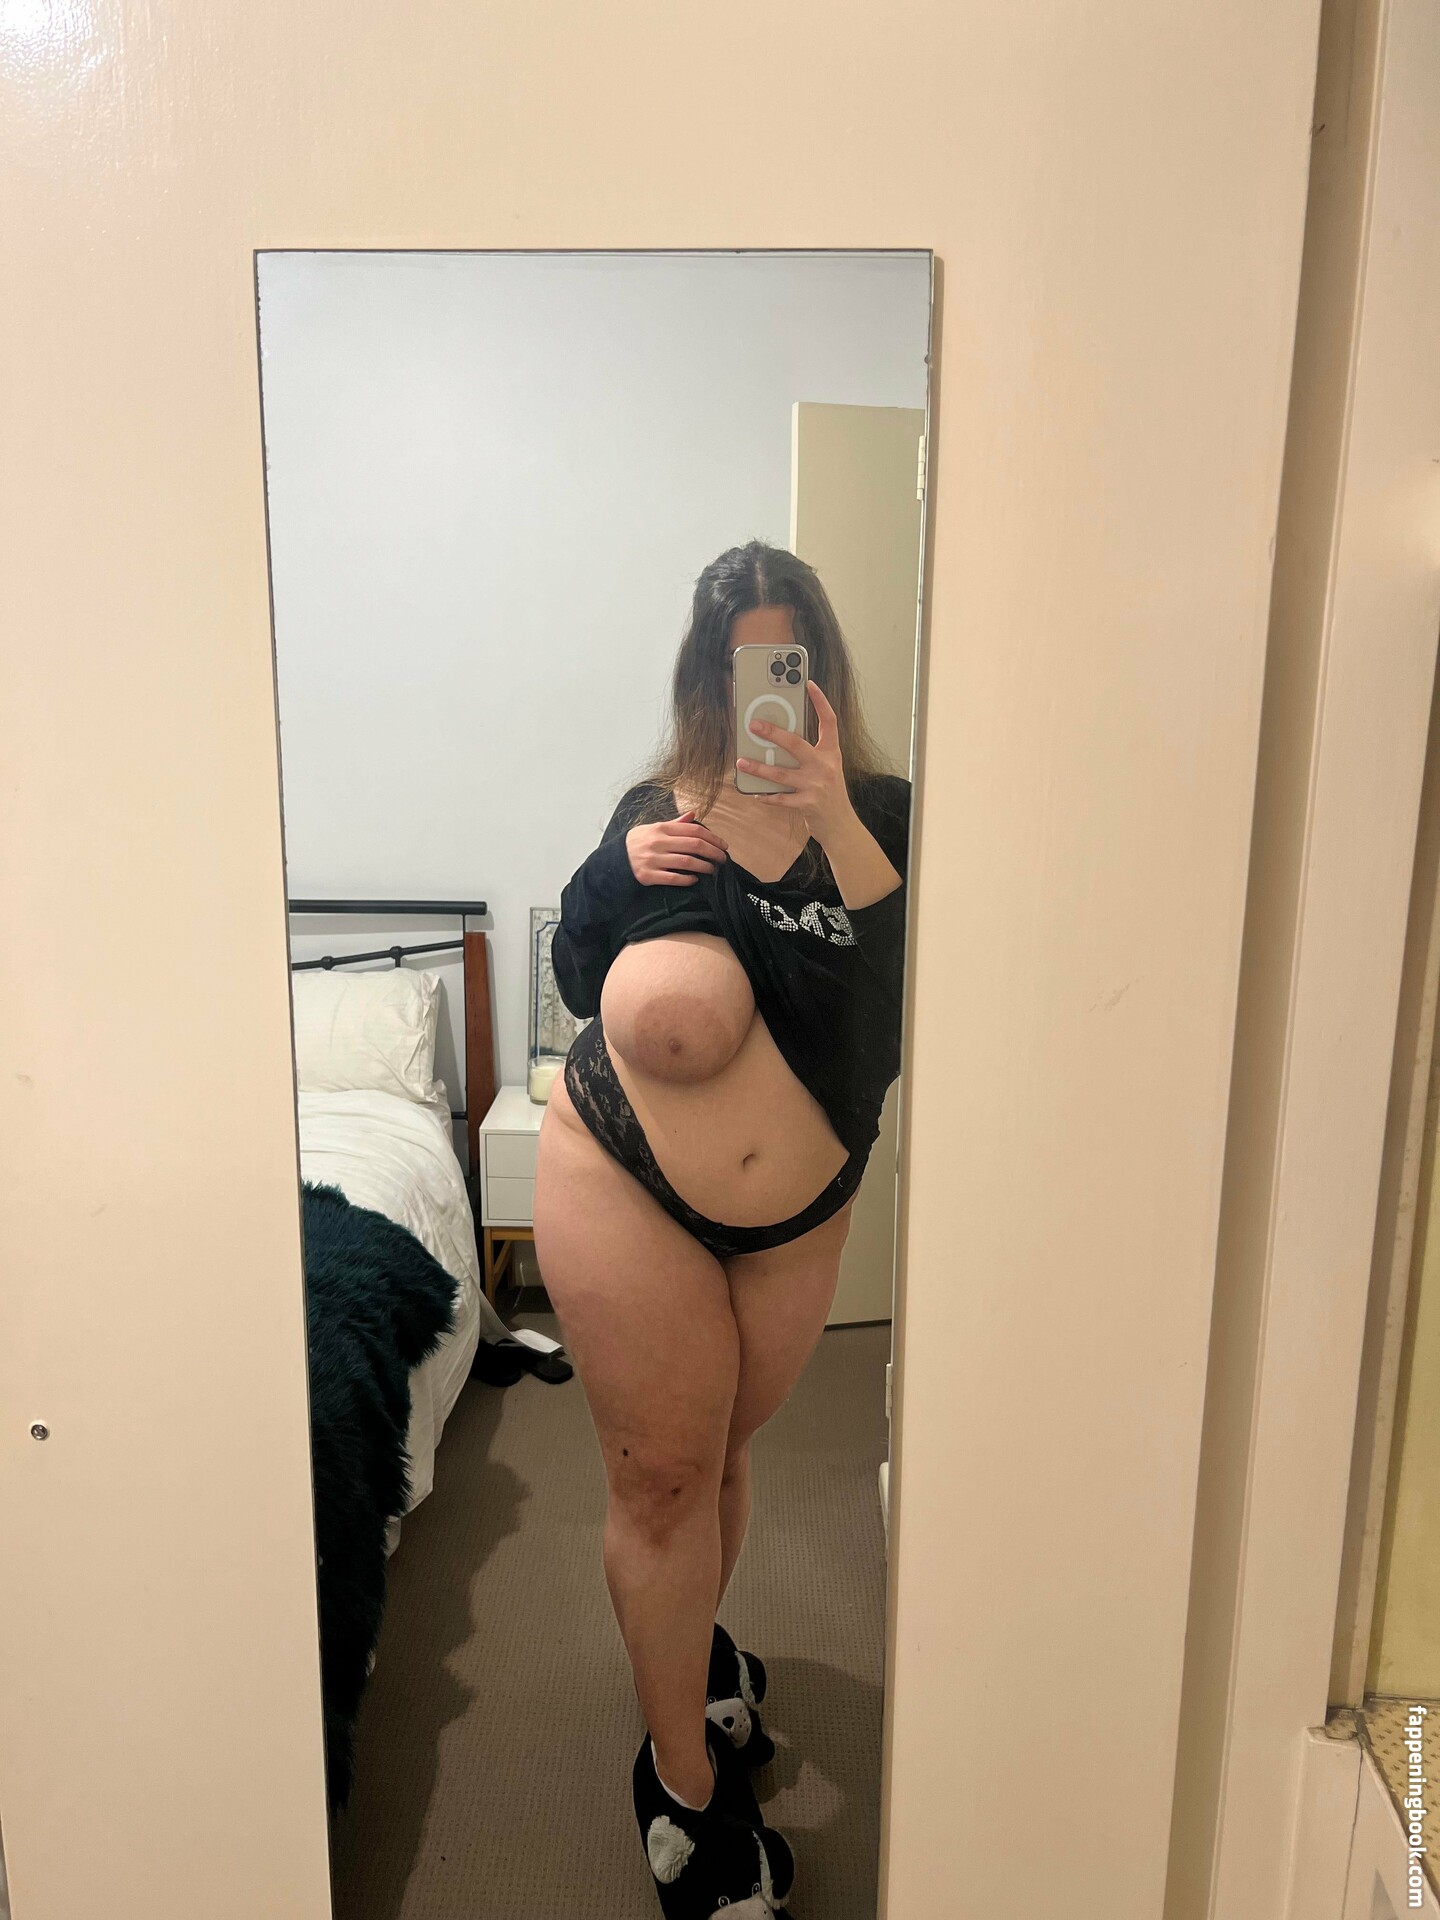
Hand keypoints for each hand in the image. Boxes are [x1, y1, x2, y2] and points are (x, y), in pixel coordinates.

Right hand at [625, 811, 727, 886]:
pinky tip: (695, 879)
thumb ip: (675, 824)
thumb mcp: (654, 828)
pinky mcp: (648, 875)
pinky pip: (673, 878)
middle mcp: (658, 842)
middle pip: (694, 846)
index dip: (712, 838)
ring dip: (704, 866)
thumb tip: (693, 814)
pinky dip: (687, 879)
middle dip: (713, 852)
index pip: (694, 831)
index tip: (723, 845)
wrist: (615, 859)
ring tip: (712, 870)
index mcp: (662, 828)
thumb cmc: (639, 842)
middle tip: (723, 859)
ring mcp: (653, 859)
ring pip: (687, 862)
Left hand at [735, 681, 853, 842]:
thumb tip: (780, 740)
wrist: (841, 825)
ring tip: (741, 762)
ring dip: (758, 768)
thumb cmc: (830, 793)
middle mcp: (825, 766)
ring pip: (781, 773)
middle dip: (773, 733)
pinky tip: (755, 794)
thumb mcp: (827, 768)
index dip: (821, 701)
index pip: (829, 721)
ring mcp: (816, 786)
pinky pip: (780, 799)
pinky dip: (766, 797)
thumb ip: (810, 754)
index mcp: (831, 753)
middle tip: (753, 725)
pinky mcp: (807, 804)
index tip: (809, 684)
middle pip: (796, 744)